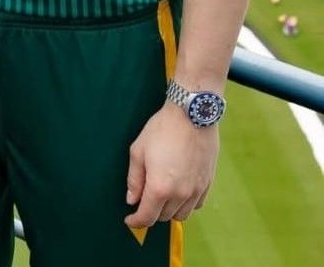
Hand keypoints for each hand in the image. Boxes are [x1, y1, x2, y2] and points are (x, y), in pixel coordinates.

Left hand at [124, 105, 218, 228]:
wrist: (192, 116)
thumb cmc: (161, 130)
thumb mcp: (138, 151)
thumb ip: (134, 179)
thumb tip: (131, 199)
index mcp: (160, 187)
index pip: (147, 216)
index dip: (136, 221)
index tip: (129, 220)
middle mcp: (180, 194)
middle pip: (163, 217)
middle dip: (150, 213)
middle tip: (142, 200)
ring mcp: (196, 190)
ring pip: (181, 215)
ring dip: (168, 210)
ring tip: (159, 196)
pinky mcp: (207, 184)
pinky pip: (195, 205)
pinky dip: (184, 204)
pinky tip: (177, 192)